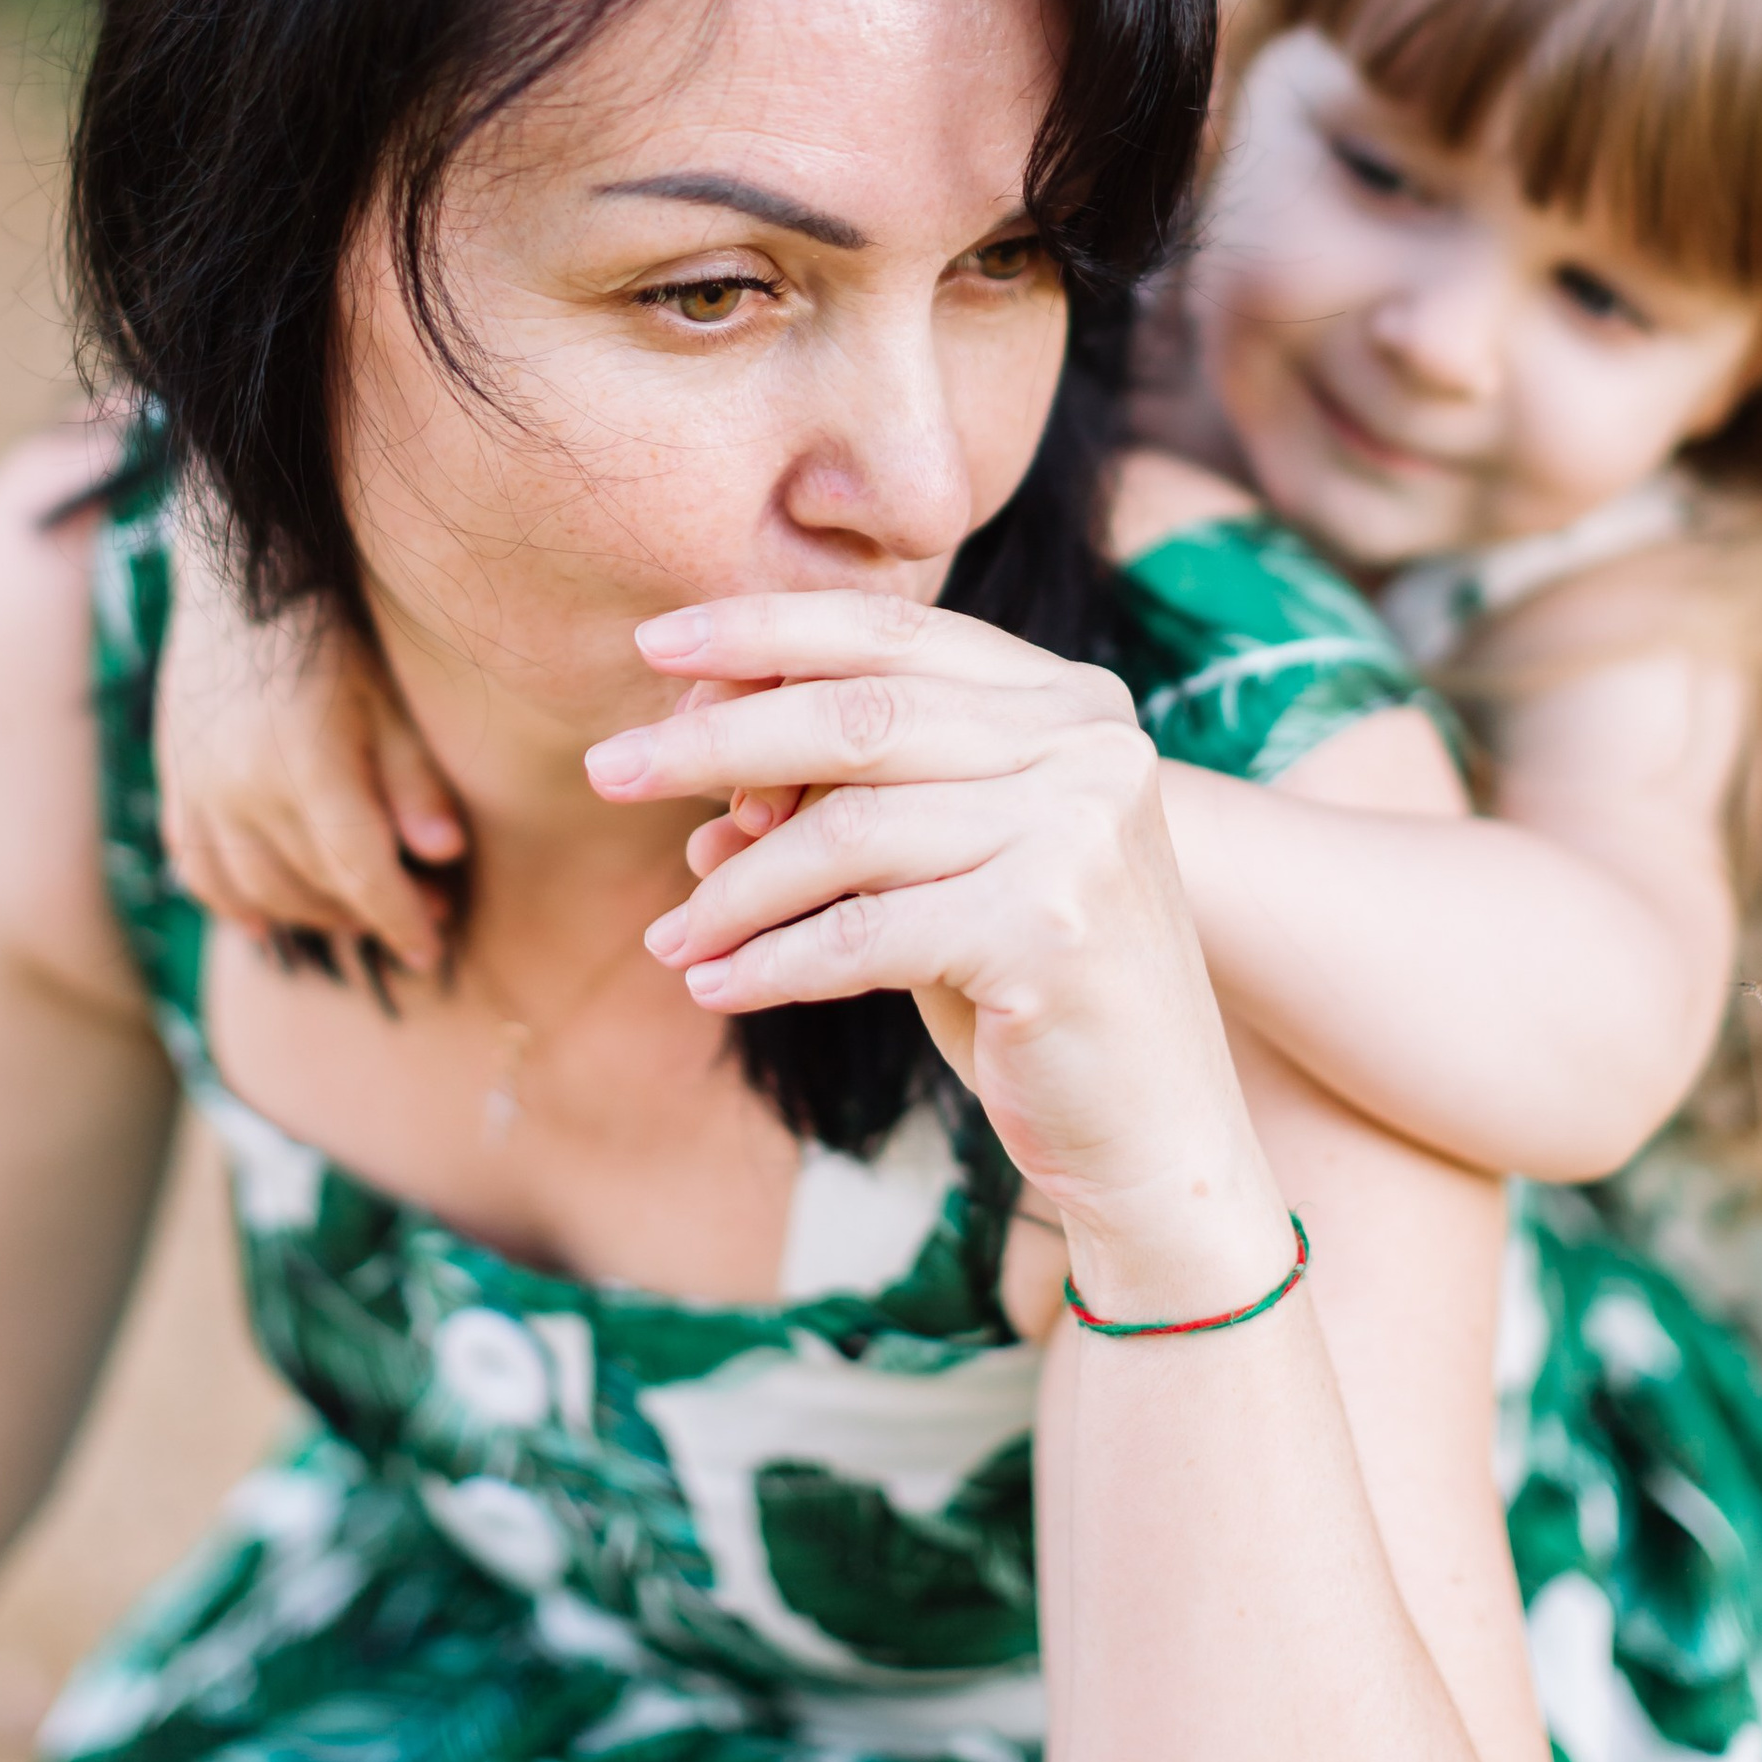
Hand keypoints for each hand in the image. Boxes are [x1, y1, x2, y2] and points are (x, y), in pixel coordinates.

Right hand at [155, 536, 464, 980]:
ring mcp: (199, 791)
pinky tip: (266, 921)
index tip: (433, 948)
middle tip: (425, 915)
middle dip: (370, 914)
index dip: (399, 919)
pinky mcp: (173, 783)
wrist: (240, 577)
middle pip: (313, 887)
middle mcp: (243, 790)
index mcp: (307, 766)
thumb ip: (412, 777)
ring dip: (311, 916)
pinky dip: (234, 904)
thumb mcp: (388, 695)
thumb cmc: (333, 631)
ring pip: (256, 890)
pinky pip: (198, 870)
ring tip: (359, 912)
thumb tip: (443, 854)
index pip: (359, 873)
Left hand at [588, 592, 1287, 1309]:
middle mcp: (1087, 746)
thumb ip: (854, 808)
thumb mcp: (945, 871)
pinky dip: (770, 962)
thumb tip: (702, 799)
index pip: (894, 633)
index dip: (767, 629)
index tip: (655, 645)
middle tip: (604, 769)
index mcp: (1069, 702)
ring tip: (668, 937)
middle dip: (712, 740)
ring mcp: (1079, 833)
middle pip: (855, 716)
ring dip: (731, 889)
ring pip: (845, 834)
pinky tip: (711, 987)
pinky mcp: (1051, 931)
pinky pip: (861, 935)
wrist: (1157, 1132)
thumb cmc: (1032, 991)